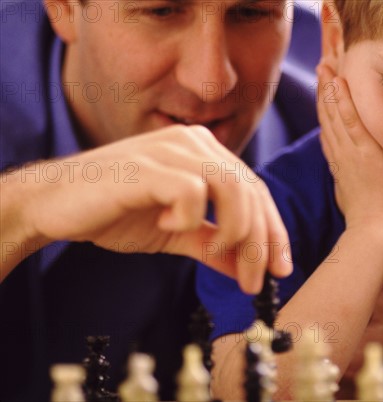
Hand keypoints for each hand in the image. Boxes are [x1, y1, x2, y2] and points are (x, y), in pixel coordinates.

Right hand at [1, 125, 290, 292]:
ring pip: (233, 189)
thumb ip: (214, 246)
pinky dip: (189, 218)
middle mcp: (195, 143)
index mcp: (206, 152)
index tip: (280, 269)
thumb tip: (248, 270)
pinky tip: (167, 223)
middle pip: (252, 192)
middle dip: (261, 243)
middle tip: (255, 281)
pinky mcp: (148, 164)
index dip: (274, 232)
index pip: (256, 191)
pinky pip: (192, 192)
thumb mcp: (177, 233)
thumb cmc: (117, 212)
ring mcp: (172, 149)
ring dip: (234, 232)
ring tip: (212, 250)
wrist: (57, 204)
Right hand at [316, 63, 382, 234]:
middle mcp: (340, 155)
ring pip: (334, 115)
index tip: (323, 93)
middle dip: (323, 92)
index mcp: (340, 165)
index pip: (329, 132)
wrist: (374, 232)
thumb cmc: (369, 222)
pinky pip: (350, 120)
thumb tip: (343, 177)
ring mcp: (349, 152)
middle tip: (321, 69)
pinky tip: (337, 82)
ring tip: (325, 66)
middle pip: (327, 118)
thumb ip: (347, 182)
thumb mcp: (352, 198)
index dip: (325, 111)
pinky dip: (342, 100)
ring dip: (328, 89)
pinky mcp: (362, 151)